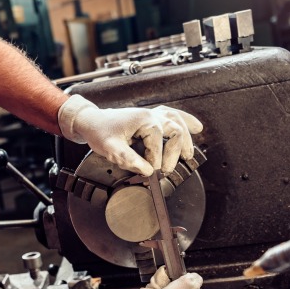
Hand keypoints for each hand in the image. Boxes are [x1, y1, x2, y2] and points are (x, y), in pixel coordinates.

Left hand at [58, 94, 202, 175]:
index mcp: (143, 120)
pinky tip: (196, 127)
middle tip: (167, 170)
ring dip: (186, 138)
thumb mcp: (110, 148)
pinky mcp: (152, 117)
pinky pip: (173, 115)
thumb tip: (148, 171)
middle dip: (175, 152)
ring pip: (178, 122)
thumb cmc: (100, 132)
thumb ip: (129, 160)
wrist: (93, 122)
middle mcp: (151, 115)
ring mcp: (153, 114)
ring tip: (188, 155)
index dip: (157, 160)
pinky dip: (186, 121)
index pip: (158, 142)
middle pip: (175, 131)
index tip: (153, 173)